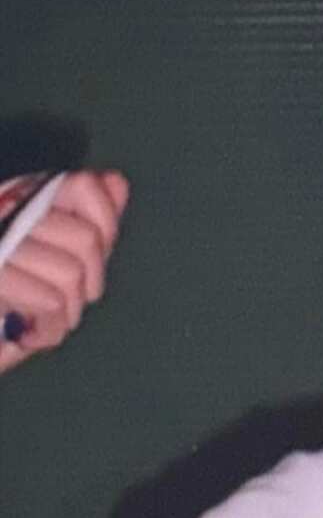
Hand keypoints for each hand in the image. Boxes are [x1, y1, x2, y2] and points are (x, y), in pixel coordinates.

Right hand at [0, 169, 129, 375]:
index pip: (83, 187)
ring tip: (43, 323)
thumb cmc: (10, 310)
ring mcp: (0, 241)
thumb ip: (87, 222)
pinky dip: (48, 330)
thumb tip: (116, 182)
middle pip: (86, 239)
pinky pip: (50, 301)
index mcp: (20, 197)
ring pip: (71, 274)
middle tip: (63, 304)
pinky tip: (29, 335)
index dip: (104, 227)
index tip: (92, 260)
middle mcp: (5, 209)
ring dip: (66, 314)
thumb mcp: (56, 263)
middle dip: (87, 285)